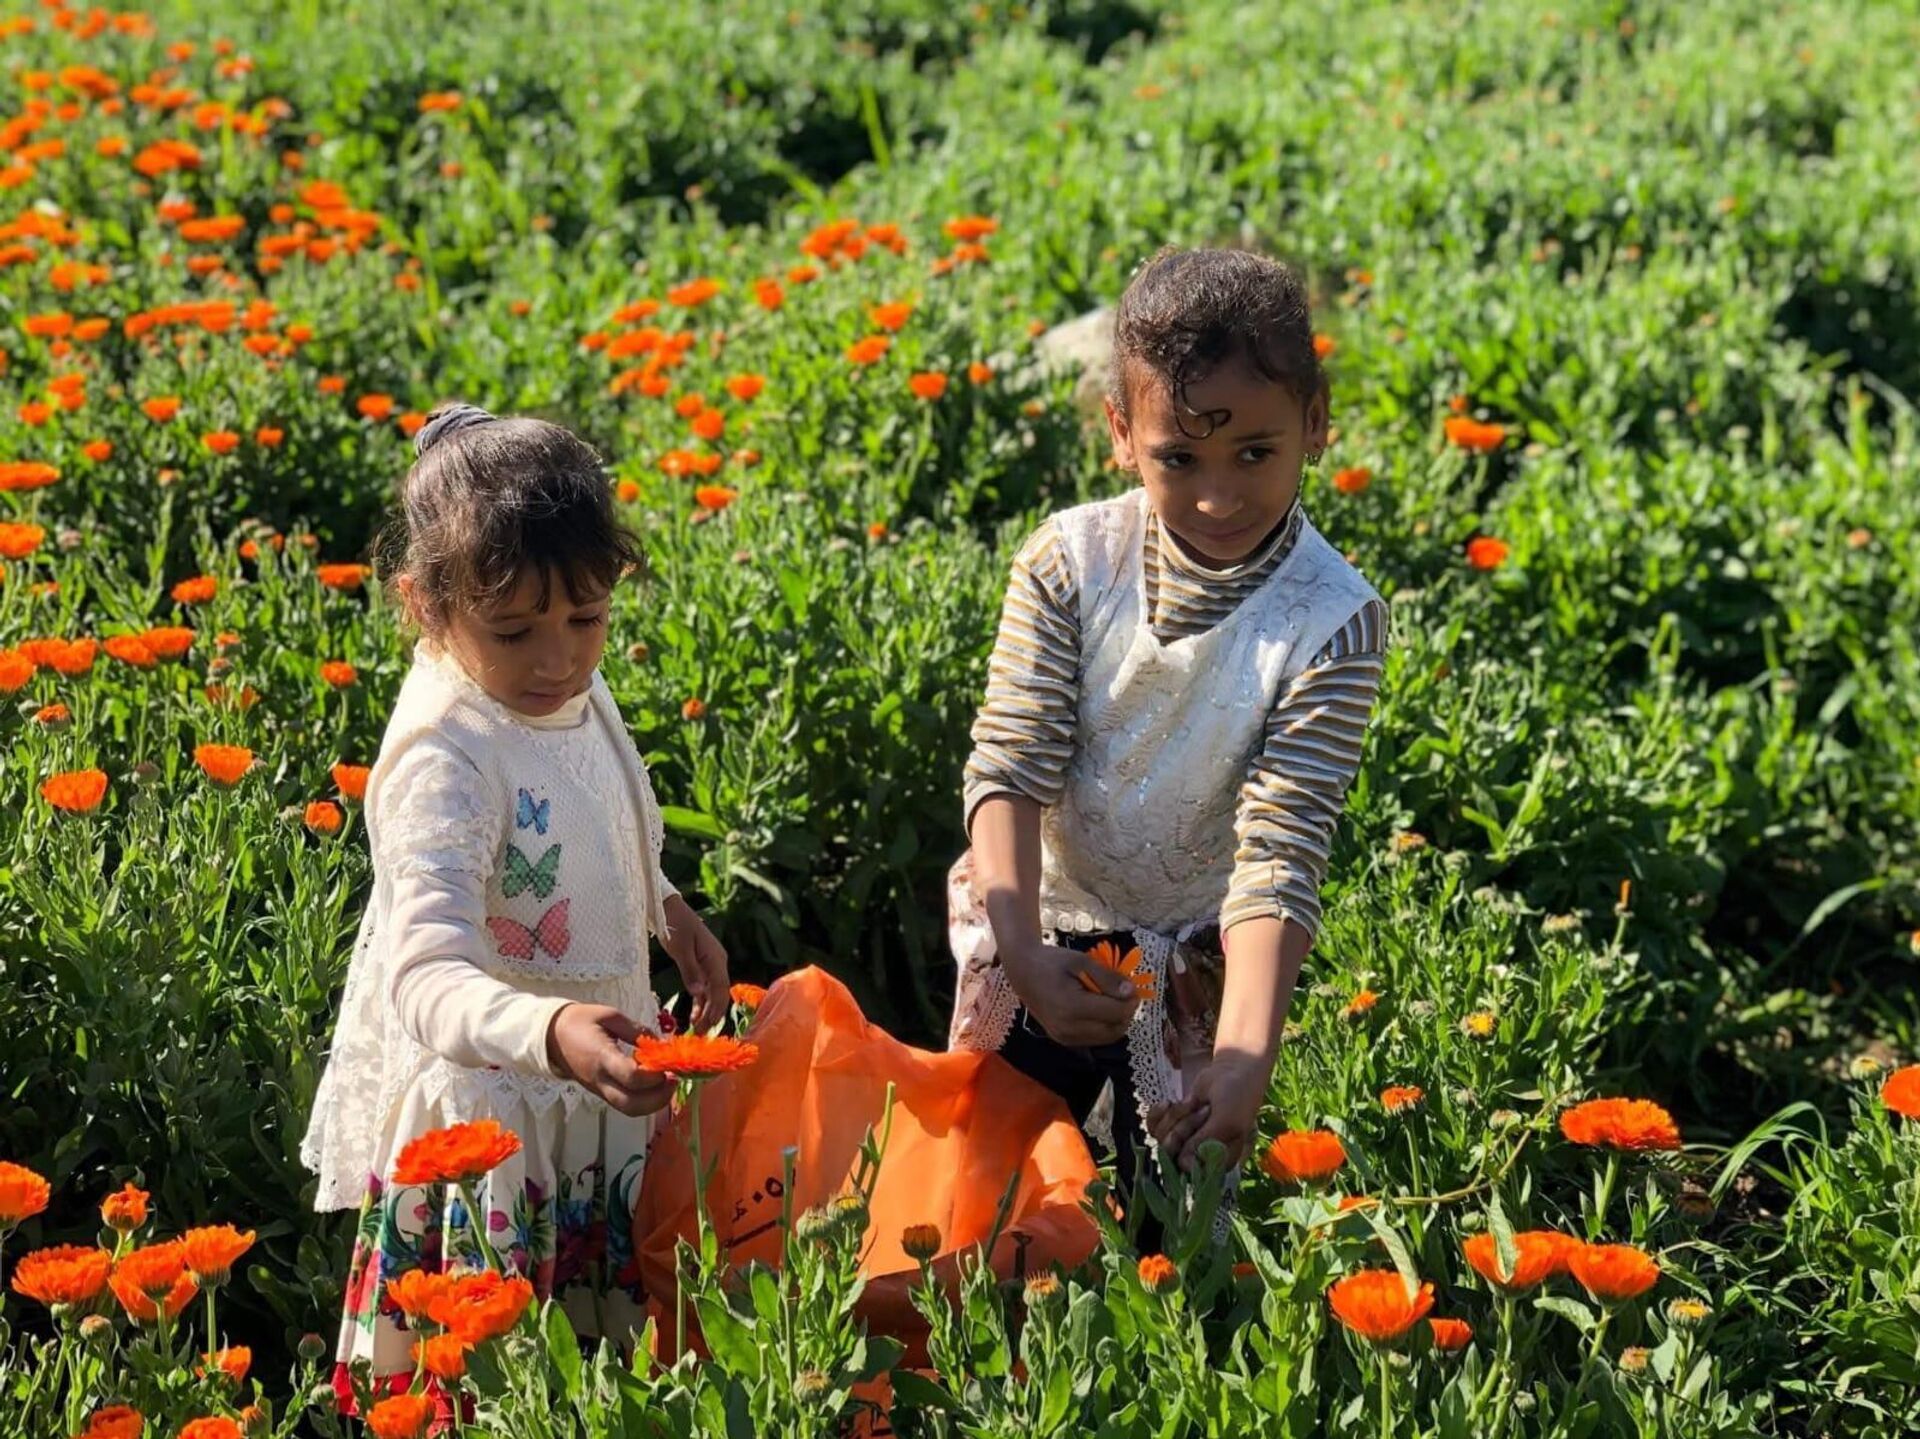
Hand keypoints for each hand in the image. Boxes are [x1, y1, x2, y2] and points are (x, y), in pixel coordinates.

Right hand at [546, 1004, 676, 1116]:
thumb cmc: (580, 1021)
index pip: (631, 1077)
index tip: (668, 1064)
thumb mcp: (609, 1016)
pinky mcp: (601, 1093)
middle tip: (674, 1079)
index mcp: (601, 1057)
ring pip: (629, 1110)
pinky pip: (625, 1105)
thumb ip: (636, 1030)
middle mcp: (600, 1080)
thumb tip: (661, 1043)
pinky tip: (654, 1084)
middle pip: (632, 1105)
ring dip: (654, 1102)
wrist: (551, 1036)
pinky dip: (644, 1100)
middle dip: (659, 1097)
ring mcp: (600, 1090)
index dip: (654, 1075)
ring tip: (668, 1083)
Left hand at [659, 894, 729, 1032]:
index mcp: (715, 958)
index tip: (704, 1028)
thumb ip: (690, 971)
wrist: (669, 907)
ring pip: (714, 993)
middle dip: (712, 1016)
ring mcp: (711, 964)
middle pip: (720, 994)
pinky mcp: (702, 966)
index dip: (714, 1011)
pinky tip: (694, 1016)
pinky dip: (701, 1003)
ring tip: (697, 1030)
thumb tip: (699, 994)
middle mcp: (718, 962)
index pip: (720, 990)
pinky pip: (706, 988)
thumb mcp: (680, 948)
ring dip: (707, 1012)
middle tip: (699, 1035)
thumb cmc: (675, 924)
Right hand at [1003, 941, 1139, 1047]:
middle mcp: (1068, 1028)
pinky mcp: (1064, 1040)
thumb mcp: (1082, 962)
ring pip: (1107, 1037)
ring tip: (1113, 999)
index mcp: (1072, 1006)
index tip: (1132, 987)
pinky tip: (1099, 1008)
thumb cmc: (1053, 962)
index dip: (1131, 1001)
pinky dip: (1104, 1026)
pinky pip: (1095, 1038)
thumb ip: (1108, 978)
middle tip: (1125, 993)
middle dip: (1126, 1012)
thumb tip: (1132, 993)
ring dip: (1117, 1021)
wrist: (1023, 972)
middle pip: (1115, 1029)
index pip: (1116, 1013)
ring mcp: (1065, 1037)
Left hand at [1147, 1051, 1268, 1172]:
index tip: (1198, 1133)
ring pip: (1161, 1137)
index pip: (1190, 1173)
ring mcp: (1183, 1140)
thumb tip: (1183, 1165)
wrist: (1229, 1072)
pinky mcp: (1172, 1124)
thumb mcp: (1224, 1122)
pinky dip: (1159, 1112)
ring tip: (1195, 1104)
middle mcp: (1198, 1155)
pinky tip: (1169, 1102)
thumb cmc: (1236, 1098)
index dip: (1187, 1153)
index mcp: (1217, 1163)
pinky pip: (1152, 1125)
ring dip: (1176, 1116)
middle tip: (1202, 1112)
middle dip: (1183, 1128)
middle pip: (1172, 1154)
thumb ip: (1204, 1143)